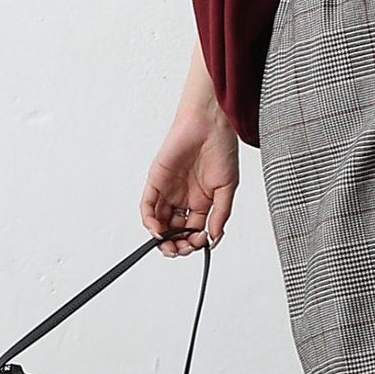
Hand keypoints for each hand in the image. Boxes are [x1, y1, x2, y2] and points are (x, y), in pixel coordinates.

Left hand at [140, 102, 237, 257]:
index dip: (194, 242)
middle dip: (177, 244)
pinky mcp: (156, 181)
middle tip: (181, 250)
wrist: (209, 124)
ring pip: (159, 221)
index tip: (199, 245)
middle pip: (175, 230)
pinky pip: (147, 206)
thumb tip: (214, 238)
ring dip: (162, 238)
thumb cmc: (221, 149)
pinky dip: (149, 221)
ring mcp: (168, 190)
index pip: (193, 230)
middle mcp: (183, 198)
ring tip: (169, 244)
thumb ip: (220, 214)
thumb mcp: (227, 187)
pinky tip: (158, 231)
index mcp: (201, 201)